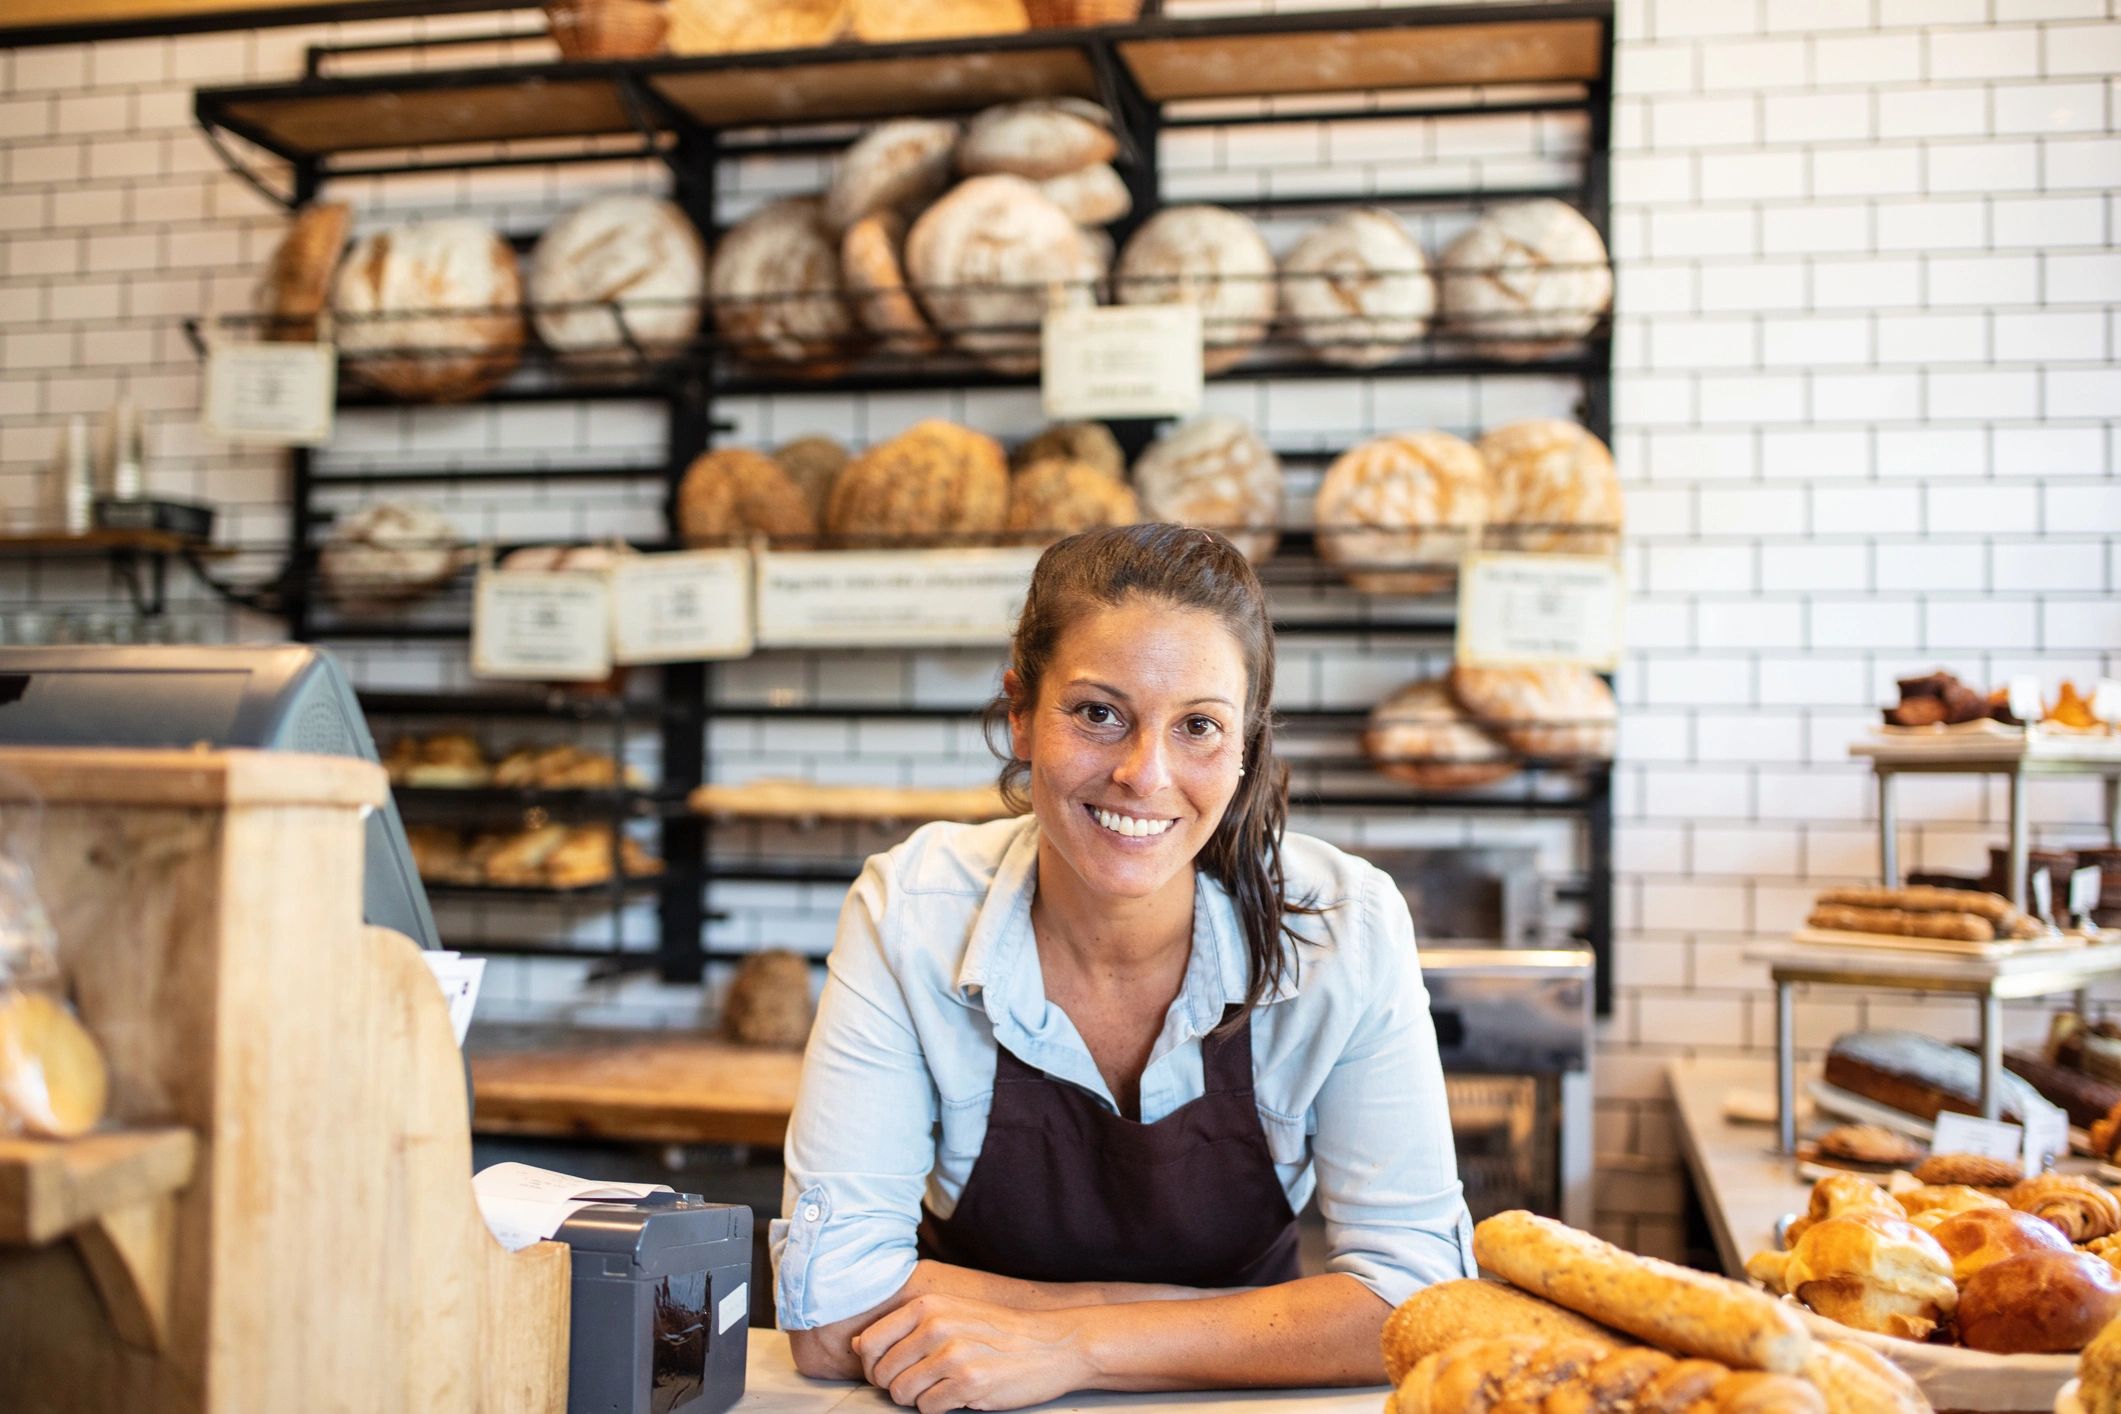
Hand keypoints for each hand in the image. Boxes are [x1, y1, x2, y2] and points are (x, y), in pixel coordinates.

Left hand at [852, 1292, 1094, 1412]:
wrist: (1054, 1344)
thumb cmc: (1001, 1331)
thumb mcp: (953, 1313)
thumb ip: (906, 1326)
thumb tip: (858, 1345)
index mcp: (928, 1306)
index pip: (869, 1343)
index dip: (873, 1365)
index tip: (891, 1370)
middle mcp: (936, 1327)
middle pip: (883, 1374)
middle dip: (898, 1385)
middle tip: (925, 1381)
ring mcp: (952, 1355)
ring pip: (902, 1394)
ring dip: (919, 1398)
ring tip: (944, 1386)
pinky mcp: (969, 1384)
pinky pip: (928, 1409)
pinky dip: (940, 1408)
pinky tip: (960, 1394)